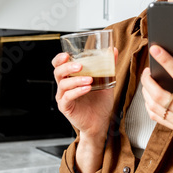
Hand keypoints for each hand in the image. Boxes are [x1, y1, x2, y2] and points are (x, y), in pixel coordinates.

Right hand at [52, 49, 117, 165]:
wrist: (101, 122)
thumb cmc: (100, 103)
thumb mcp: (106, 81)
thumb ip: (108, 66)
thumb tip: (114, 50)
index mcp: (70, 78)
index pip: (58, 65)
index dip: (59, 59)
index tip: (66, 54)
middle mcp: (64, 87)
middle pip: (58, 72)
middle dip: (67, 67)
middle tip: (80, 66)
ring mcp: (63, 97)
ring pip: (63, 84)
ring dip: (76, 80)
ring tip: (89, 79)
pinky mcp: (66, 107)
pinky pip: (68, 97)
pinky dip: (77, 91)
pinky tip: (87, 88)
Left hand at [140, 44, 172, 156]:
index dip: (166, 60)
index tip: (155, 49)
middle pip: (160, 94)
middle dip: (148, 80)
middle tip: (147, 70)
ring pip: (154, 106)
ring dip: (146, 91)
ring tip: (147, 81)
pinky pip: (156, 117)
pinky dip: (149, 105)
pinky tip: (149, 96)